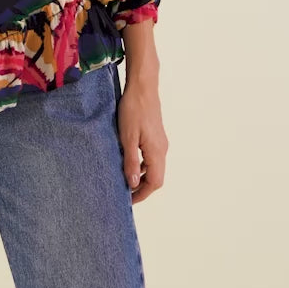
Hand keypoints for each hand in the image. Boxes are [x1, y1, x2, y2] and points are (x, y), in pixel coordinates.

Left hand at [117, 76, 167, 203]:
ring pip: (154, 167)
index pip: (154, 183)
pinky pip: (152, 157)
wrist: (143, 86)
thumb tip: (133, 184)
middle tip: (125, 193)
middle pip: (156, 177)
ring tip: (125, 180)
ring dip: (142, 177)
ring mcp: (160, 142)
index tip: (128, 201)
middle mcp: (162, 149)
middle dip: (142, 188)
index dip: (142, 194)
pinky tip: (130, 161)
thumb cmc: (133, 110)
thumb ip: (130, 162)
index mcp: (156, 152)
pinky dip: (142, 165)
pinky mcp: (156, 135)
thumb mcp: (127, 137)